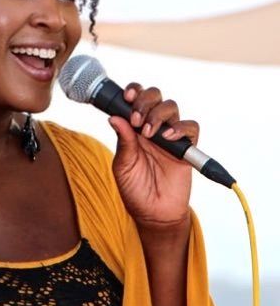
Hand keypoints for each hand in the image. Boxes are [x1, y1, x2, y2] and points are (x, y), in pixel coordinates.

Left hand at [108, 83, 197, 231]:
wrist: (153, 213)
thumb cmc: (135, 189)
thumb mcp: (123, 165)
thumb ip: (123, 141)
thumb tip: (114, 117)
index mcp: (133, 128)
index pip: (135, 99)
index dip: (133, 91)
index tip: (126, 96)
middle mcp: (151, 127)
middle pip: (155, 96)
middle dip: (144, 100)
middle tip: (136, 119)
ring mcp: (169, 136)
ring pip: (171, 107)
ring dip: (158, 114)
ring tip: (148, 133)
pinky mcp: (186, 148)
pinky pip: (191, 127)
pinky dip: (180, 128)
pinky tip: (166, 137)